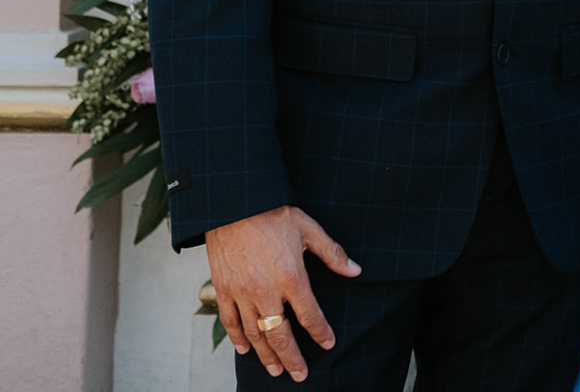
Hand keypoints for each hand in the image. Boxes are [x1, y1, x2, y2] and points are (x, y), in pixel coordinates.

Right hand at [207, 206, 360, 380]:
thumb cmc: (273, 214)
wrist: (234, 204)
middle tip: (299, 375)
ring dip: (266, 355)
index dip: (320, 332)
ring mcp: (242, 292)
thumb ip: (332, 253)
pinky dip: (238, 338)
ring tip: (275, 370)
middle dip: (292, 358)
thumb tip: (355, 270)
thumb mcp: (309, 229)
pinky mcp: (224, 289)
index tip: (327, 343)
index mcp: (291, 276)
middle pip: (280, 335)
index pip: (309, 315)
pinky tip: (246, 350)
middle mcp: (265, 290)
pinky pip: (230, 321)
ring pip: (254, 334)